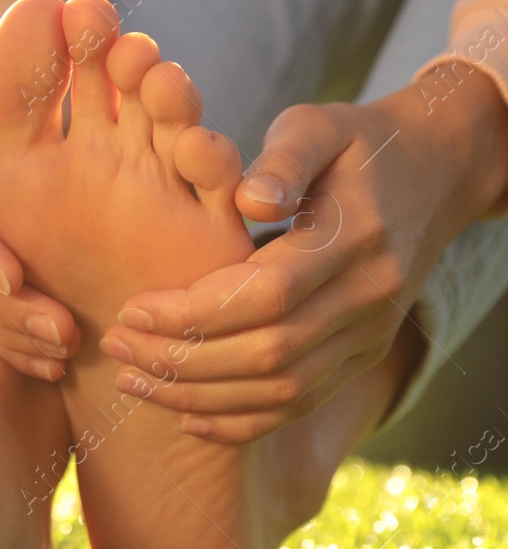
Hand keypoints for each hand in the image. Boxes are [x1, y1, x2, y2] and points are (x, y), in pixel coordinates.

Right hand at [0, 88, 79, 379]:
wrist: (39, 105)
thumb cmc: (44, 79)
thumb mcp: (33, 79)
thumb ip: (13, 108)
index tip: (12, 277)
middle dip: (4, 308)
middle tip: (63, 331)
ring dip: (12, 335)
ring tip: (66, 352)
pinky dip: (16, 349)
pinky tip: (54, 368)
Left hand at [100, 67, 507, 442]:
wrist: (432, 175)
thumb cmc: (352, 145)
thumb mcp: (318, 126)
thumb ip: (283, 158)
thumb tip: (250, 199)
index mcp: (356, 236)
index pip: (266, 294)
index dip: (193, 311)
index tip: (131, 309)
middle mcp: (371, 296)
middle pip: (268, 352)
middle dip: (181, 359)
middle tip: (116, 348)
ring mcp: (371, 335)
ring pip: (280, 390)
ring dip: (198, 396)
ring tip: (131, 381)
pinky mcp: (361, 359)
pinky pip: (298, 405)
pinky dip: (239, 421)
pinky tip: (184, 416)